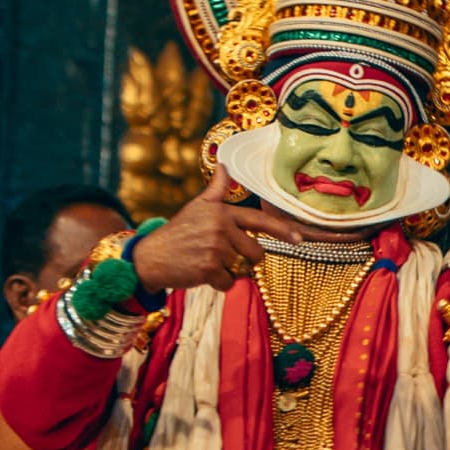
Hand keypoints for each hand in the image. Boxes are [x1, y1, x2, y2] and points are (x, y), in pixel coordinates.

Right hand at [132, 171, 302, 291]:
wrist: (150, 257)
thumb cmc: (177, 233)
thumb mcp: (197, 207)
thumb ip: (216, 189)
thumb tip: (224, 165)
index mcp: (222, 212)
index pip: (259, 220)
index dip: (282, 230)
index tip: (299, 239)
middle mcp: (220, 228)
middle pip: (256, 253)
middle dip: (244, 259)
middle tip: (219, 255)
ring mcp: (215, 248)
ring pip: (242, 269)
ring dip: (229, 272)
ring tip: (207, 262)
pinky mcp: (208, 268)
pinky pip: (229, 283)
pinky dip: (218, 284)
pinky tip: (201, 274)